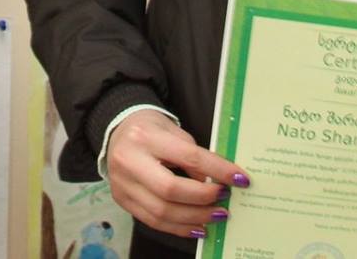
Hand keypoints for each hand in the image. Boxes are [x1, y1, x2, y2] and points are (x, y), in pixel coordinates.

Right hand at [105, 110, 243, 241]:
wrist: (116, 131)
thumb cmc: (150, 129)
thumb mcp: (173, 130)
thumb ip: (192, 154)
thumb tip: (215, 182)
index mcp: (145, 137)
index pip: (188, 157)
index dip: (217, 170)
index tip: (240, 179)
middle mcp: (129, 161)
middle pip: (171, 189)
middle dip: (203, 199)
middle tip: (224, 200)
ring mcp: (122, 183)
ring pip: (162, 211)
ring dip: (194, 218)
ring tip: (216, 216)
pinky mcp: (122, 200)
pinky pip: (153, 221)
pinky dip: (179, 228)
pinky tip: (197, 227)